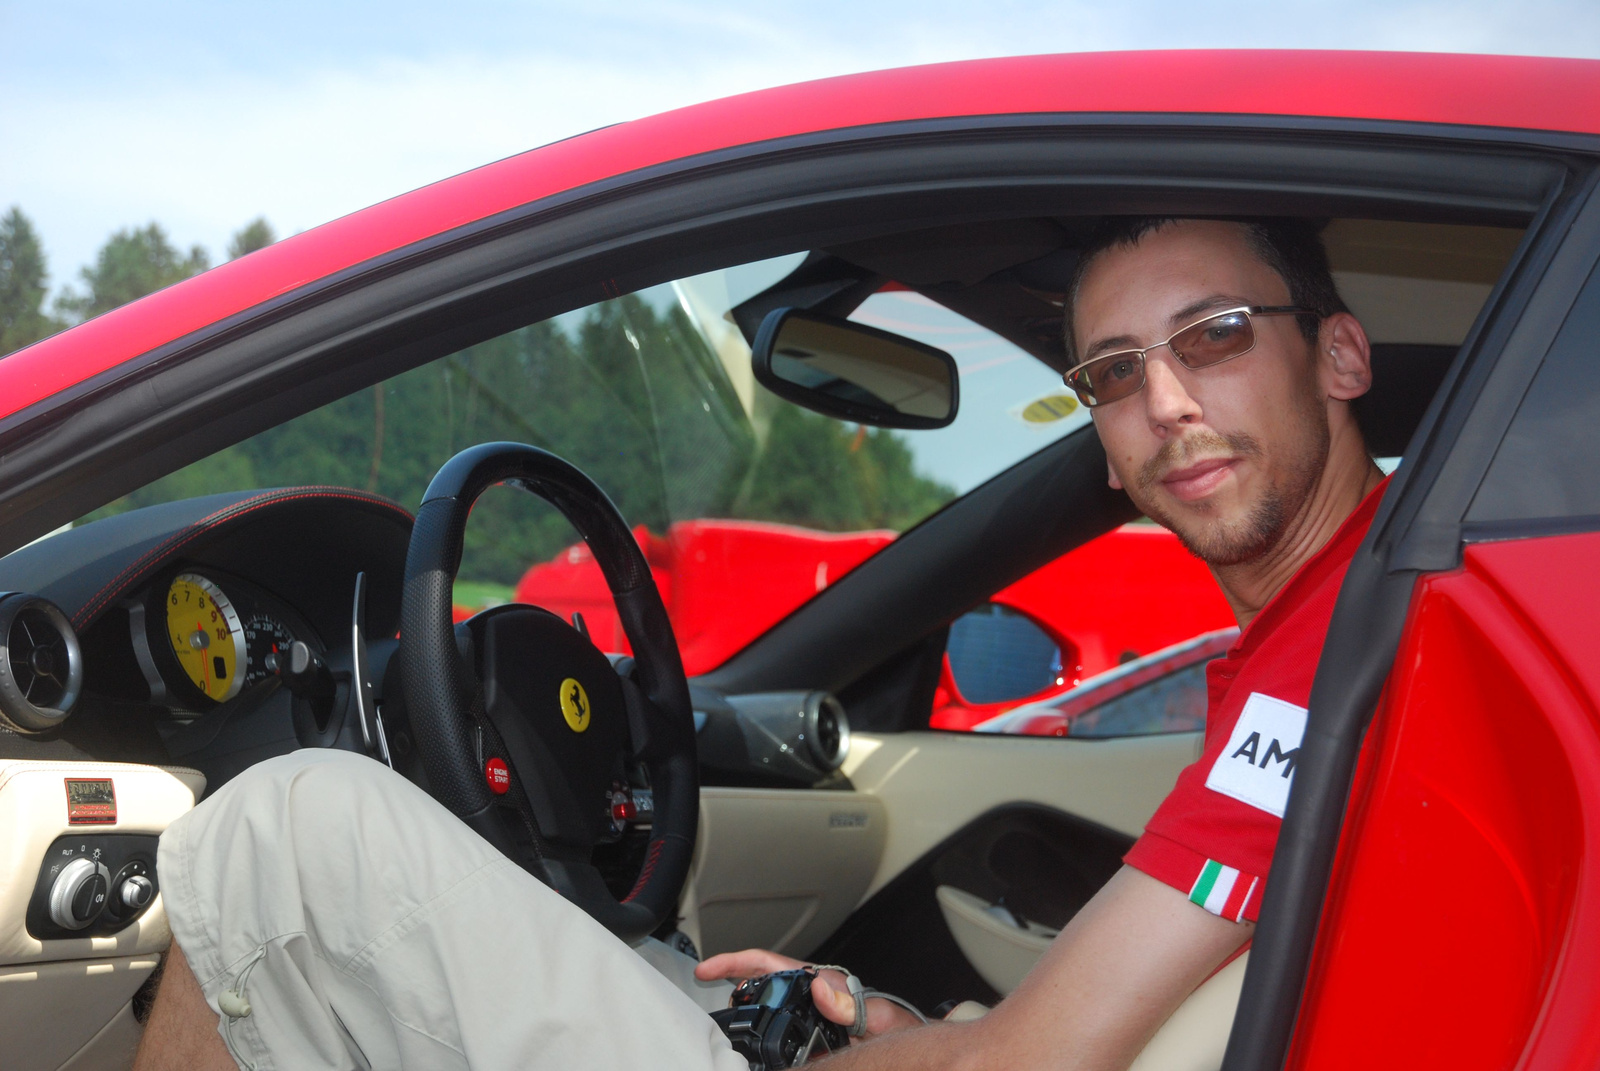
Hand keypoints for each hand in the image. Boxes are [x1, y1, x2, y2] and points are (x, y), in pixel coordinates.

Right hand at [695, 949, 924, 1040]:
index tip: (709, 969)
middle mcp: (817, 997)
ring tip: (721, 1010)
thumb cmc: (904, 1034)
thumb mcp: (881, 1018)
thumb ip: (853, 1004)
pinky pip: (784, 1029)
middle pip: (764, 979)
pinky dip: (764, 1030)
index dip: (738, 963)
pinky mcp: (816, 1038)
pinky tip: (753, 1042)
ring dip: (746, 1002)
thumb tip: (822, 986)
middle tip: (703, 981)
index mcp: (825, 986)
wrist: (917, 1053)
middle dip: (733, 977)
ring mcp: (815, 1016)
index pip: (773, 965)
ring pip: (771, 1003)